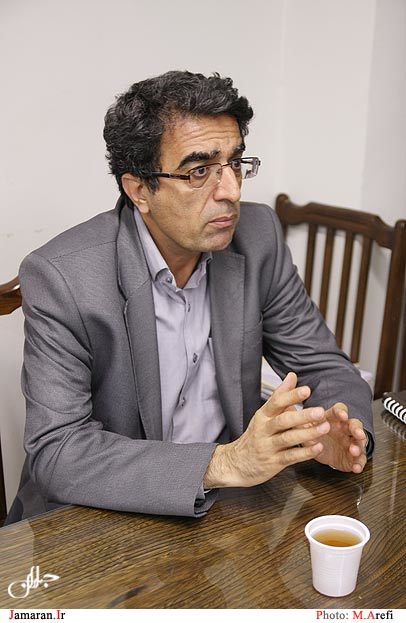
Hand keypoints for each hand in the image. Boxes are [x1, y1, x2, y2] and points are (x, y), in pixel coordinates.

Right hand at [203, 372, 330, 487]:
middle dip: (303, 415)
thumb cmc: (256, 436)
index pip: (276, 402)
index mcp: (263, 415)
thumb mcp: (264, 414)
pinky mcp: (273, 462)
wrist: (237, 463)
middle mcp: (264, 429)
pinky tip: (317, 447)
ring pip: (288, 438)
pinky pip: (290, 457)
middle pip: (283, 420)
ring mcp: (268, 446)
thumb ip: (280, 395)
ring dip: (308, 433)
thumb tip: (292, 376)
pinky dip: (305, 453)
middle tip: (320, 411)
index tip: (306, 390)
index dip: (291, 396)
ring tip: (324, 428)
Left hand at [303, 402, 366, 473]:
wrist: (317, 450)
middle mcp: (344, 429)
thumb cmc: (312, 433)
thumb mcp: (304, 426)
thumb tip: (287, 406)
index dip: (342, 412)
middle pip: (354, 425)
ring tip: (354, 451)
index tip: (342, 415)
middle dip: (357, 429)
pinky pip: (358, 460)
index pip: (339, 410)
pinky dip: (359, 464)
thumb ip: (300, 419)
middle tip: (358, 434)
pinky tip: (356, 468)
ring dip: (359, 446)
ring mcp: (349, 443)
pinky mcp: (351, 457)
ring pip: (359, 442)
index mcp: (332, 418)